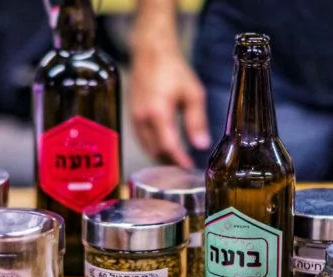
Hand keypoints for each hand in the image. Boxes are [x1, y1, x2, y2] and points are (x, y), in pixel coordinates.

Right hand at [129, 49, 210, 167]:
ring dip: (160, 156)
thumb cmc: (173, 69)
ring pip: (146, 147)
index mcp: (159, 113)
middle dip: (170, 161)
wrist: (151, 52)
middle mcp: (143, 118)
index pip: (168, 146)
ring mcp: (135, 117)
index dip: (179, 160)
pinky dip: (152, 146)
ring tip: (175, 161)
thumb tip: (201, 145)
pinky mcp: (132, 115)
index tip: (189, 168)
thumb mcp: (193, 93)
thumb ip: (197, 121)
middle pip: (156, 150)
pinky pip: (141, 138)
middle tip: (185, 168)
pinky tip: (163, 147)